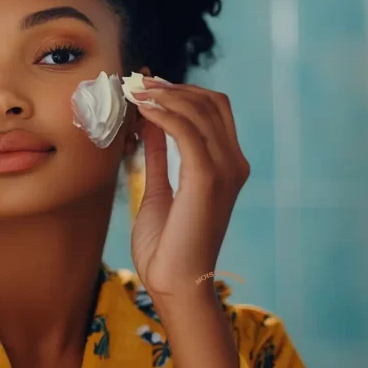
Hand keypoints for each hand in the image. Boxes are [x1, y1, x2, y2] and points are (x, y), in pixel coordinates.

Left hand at [128, 70, 248, 297]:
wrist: (176, 283)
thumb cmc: (167, 245)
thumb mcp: (159, 188)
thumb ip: (158, 155)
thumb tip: (148, 122)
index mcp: (227, 166)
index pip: (213, 109)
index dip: (181, 91)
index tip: (147, 87)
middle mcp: (233, 163)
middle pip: (210, 102)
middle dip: (171, 87)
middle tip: (137, 83)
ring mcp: (225, 169)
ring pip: (199, 110)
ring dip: (163, 95)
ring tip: (134, 92)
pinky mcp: (208, 178)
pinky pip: (187, 130)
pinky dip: (163, 113)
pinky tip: (141, 109)